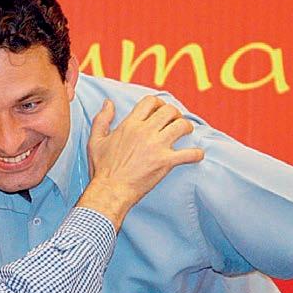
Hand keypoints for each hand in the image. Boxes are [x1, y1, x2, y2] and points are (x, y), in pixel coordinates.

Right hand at [78, 96, 202, 229]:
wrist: (110, 191)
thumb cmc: (102, 169)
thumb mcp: (95, 141)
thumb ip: (102, 120)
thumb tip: (108, 103)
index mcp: (130, 125)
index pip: (150, 102)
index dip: (158, 104)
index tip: (159, 112)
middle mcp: (145, 132)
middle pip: (169, 110)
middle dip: (175, 114)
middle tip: (175, 122)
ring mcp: (157, 146)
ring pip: (182, 126)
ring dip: (187, 127)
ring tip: (185, 133)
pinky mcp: (165, 162)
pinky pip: (189, 154)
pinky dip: (196, 154)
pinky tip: (196, 156)